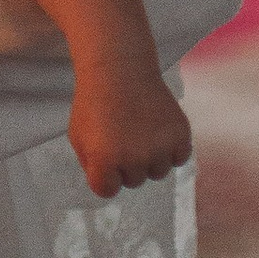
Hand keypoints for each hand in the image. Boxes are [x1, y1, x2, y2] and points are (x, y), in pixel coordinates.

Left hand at [69, 63, 194, 200]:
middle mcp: (134, 158)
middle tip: (121, 134)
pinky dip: (171, 148)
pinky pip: (179, 158)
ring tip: (140, 130)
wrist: (120, 68)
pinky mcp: (180, 135)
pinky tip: (158, 129)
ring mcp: (159, 147)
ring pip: (158, 172)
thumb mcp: (78, 135)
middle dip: (126, 163)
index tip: (104, 154)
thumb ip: (91, 165)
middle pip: (133, 181)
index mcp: (104, 160)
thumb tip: (110, 185)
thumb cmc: (95, 101)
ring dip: (150, 158)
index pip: (106, 190)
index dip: (103, 173)